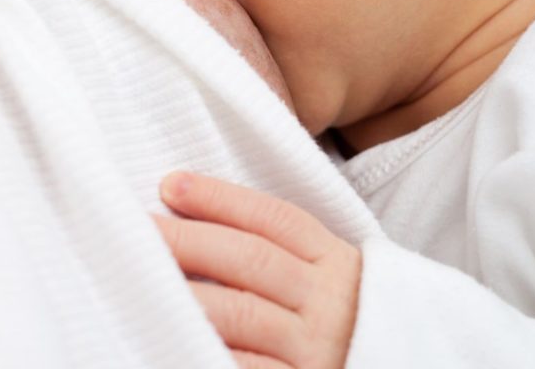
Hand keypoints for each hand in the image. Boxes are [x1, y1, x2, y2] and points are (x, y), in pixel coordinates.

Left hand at [155, 172, 361, 368]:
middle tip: (138, 227)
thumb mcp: (329, 271)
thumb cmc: (345, 314)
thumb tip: (201, 214)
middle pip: (250, 258)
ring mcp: (313, 346)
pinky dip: (204, 351)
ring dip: (187, 293)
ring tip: (141, 278)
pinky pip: (244, 368)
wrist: (396, 363)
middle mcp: (325, 297)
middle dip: (189, 238)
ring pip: (241, 312)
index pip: (272, 217)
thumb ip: (283, 247)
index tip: (170, 184)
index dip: (219, 198)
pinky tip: (168, 337)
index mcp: (331, 258)